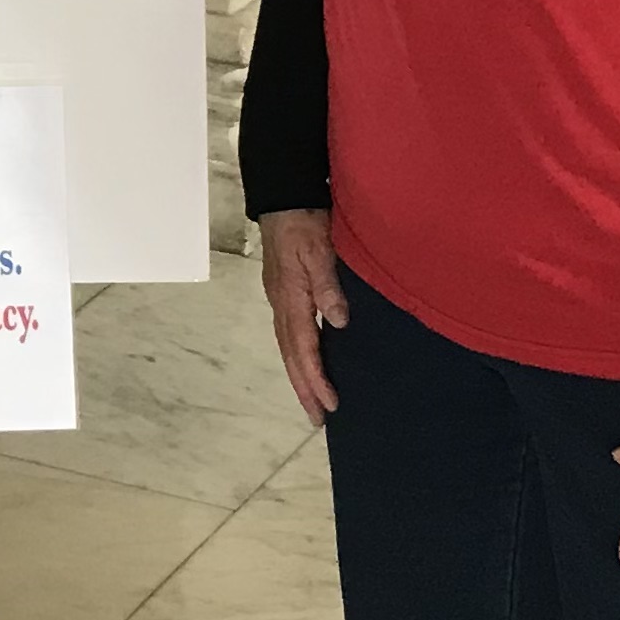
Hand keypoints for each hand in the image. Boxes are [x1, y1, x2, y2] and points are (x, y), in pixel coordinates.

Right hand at [256, 209, 346, 424]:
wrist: (283, 200)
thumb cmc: (303, 224)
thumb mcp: (318, 251)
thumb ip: (327, 286)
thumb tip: (338, 322)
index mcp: (291, 299)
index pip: (303, 349)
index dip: (316, 379)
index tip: (330, 404)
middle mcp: (282, 305)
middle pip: (290, 356)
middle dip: (304, 389)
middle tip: (319, 419)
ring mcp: (280, 300)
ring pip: (288, 348)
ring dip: (300, 377)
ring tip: (314, 401)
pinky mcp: (284, 294)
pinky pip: (290, 335)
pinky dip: (299, 356)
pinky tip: (308, 363)